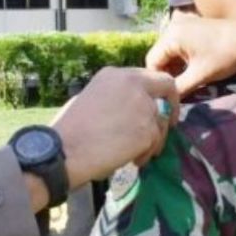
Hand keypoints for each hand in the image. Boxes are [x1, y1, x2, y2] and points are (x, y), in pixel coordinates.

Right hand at [52, 67, 177, 185]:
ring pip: (162, 122)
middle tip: (169, 124)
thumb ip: (116, 97)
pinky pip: (155, 143)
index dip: (157, 92)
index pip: (150, 76)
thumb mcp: (92, 98)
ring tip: (136, 153)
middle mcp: (133, 84)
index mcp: (115, 75)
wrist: (64, 150)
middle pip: (167, 87)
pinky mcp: (147, 130)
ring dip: (154, 139)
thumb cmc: (68, 129)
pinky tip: (131, 160)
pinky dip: (145, 154)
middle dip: (171, 106)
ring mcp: (143, 106)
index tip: (157, 106)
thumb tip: (129, 109)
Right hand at [145, 12, 235, 97]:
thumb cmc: (226, 55)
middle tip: (180, 88)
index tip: (170, 93)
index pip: (152, 62)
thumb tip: (165, 103)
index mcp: (171, 35)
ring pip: (169, 51)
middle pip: (160, 55)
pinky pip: (178, 43)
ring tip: (188, 79)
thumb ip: (179, 89)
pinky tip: (193, 66)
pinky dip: (182, 57)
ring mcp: (182, 22)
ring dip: (175, 66)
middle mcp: (172, 25)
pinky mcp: (191, 24)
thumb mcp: (200, 76)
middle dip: (168, 73)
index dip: (160, 81)